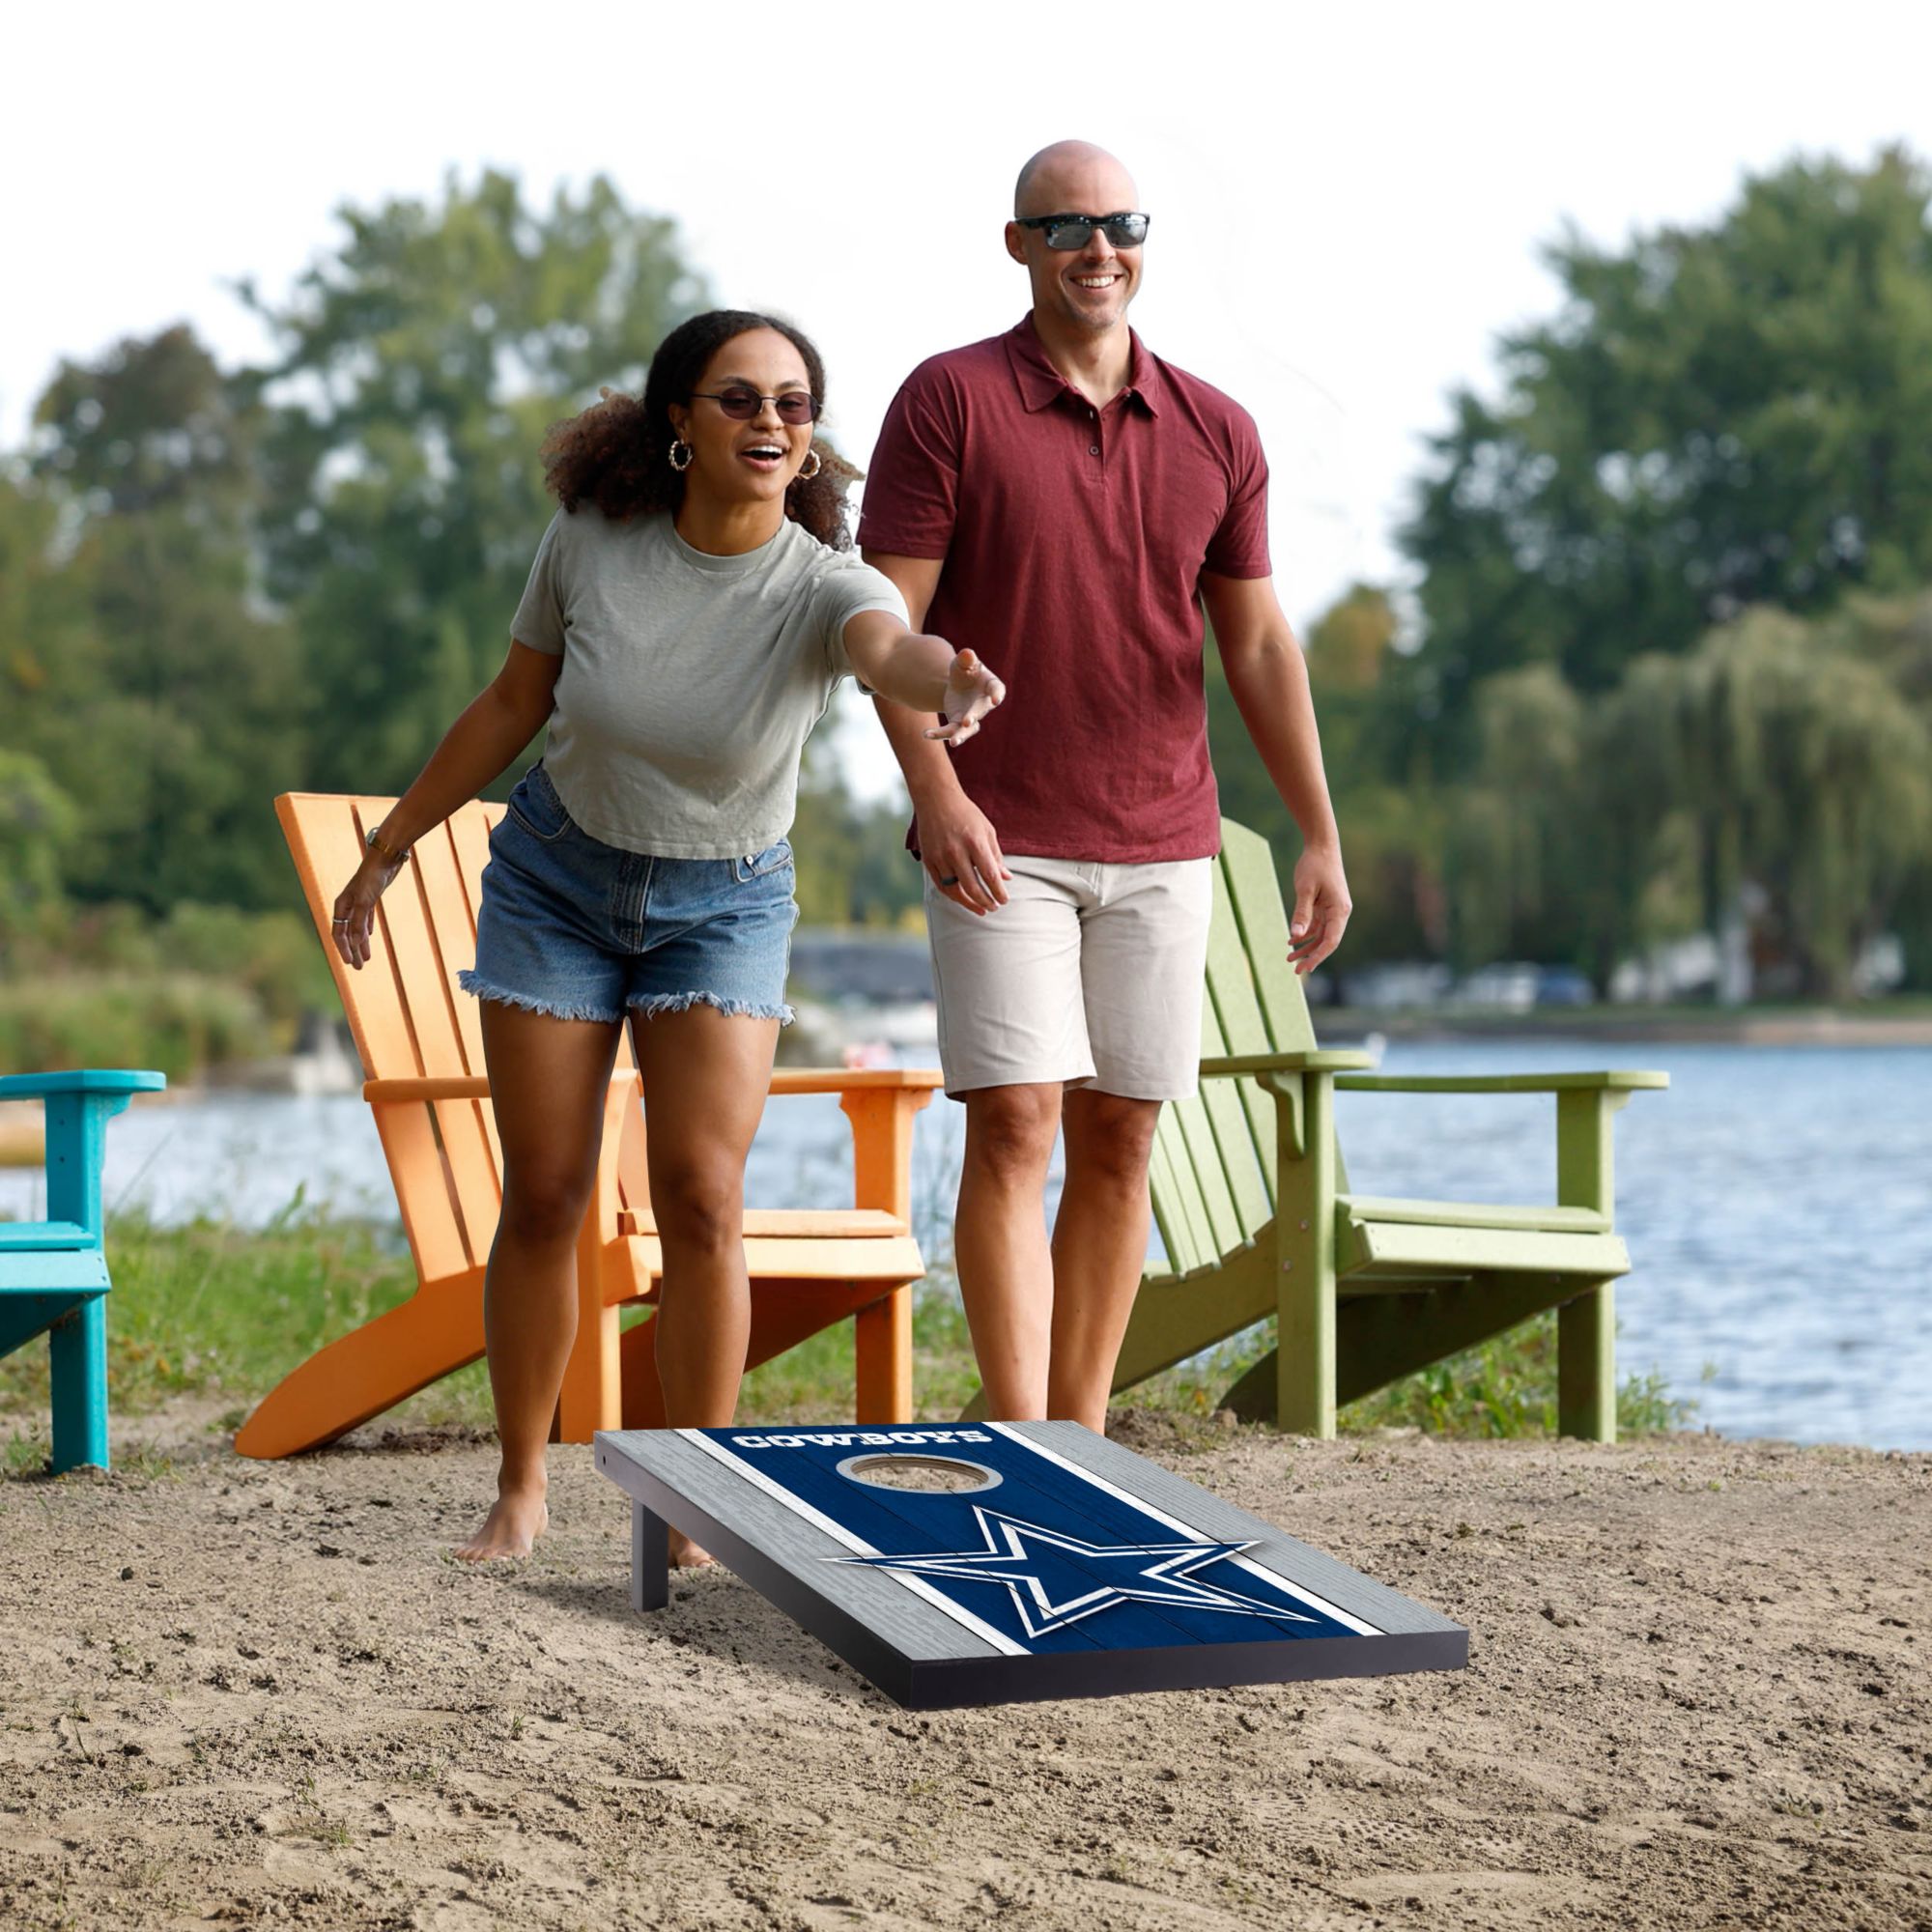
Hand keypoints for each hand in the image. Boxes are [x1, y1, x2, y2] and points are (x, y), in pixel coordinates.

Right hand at [331, 851, 404, 969]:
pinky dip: (366, 929)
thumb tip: (355, 943)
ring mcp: (359, 901)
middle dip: (352, 950)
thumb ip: (359, 922)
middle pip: (347, 933)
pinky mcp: (370, 898)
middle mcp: (348, 904)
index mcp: (341, 905)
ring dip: (361, 943)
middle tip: (359, 968)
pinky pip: (366, 918)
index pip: (339, 933)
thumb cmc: (373, 877)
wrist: (385, 857)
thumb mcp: (366, 901)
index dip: (344, 949)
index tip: (350, 963)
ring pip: (357, 927)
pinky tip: (369, 936)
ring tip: (366, 958)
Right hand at [918, 789, 1011, 915]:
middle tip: (994, 907)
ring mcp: (940, 857)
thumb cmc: (966, 814)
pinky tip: (963, 899)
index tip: (1004, 900)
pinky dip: (953, 895)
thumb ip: (996, 856)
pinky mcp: (928, 860)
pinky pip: (941, 885)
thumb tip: (1006, 879)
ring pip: (955, 890)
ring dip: (969, 903)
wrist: (936, 799)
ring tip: (981, 909)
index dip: (998, 892)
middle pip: (972, 887)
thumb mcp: (987, 830)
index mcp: (975, 842)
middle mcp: (956, 851)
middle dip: (986, 901)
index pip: (989, 875)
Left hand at [925, 648, 1005, 746]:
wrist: (957, 684)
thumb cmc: (965, 670)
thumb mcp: (963, 662)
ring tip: (953, 742)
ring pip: (968, 730)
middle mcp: (983, 704)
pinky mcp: (958, 724)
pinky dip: (939, 734)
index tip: (996, 699)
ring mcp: (971, 717)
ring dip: (961, 736)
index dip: (997, 694)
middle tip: (967, 722)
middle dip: (973, 717)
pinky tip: (926, 733)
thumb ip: (966, 658)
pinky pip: (950, 731)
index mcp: (990, 685)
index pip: (997, 689)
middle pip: (980, 712)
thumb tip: (967, 653)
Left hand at [1287, 844, 1350, 975]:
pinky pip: (1317, 925)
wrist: (1321, 846)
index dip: (1318, 956)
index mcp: (1339, 910)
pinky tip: (1291, 940)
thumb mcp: (1305, 890)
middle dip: (1312, 956)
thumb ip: (1301, 913)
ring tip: (1289, 958)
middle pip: (1327, 941)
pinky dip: (1305, 933)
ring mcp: (1333, 909)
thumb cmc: (1314, 865)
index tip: (1305, 968)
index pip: (1331, 940)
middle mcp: (1339, 912)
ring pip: (1321, 935)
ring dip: (1306, 946)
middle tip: (1295, 971)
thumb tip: (1295, 936)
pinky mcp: (1326, 905)